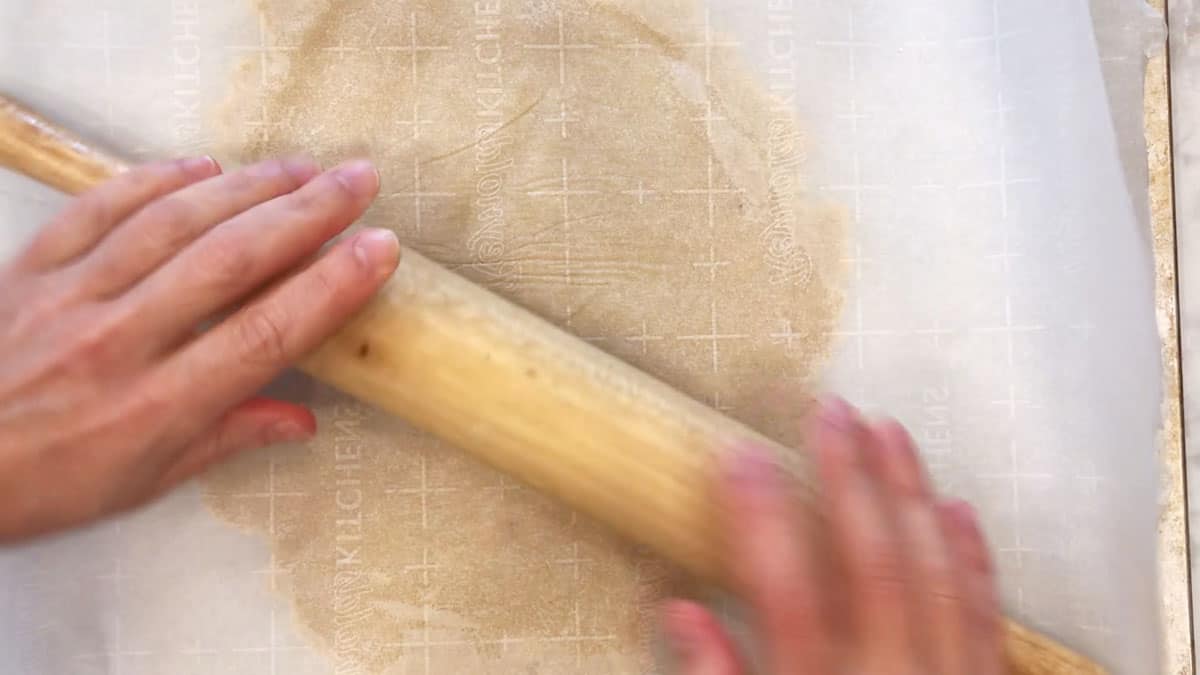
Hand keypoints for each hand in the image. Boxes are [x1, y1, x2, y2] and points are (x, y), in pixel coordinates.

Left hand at [0, 156, 398, 539]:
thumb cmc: (42, 484)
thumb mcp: (143, 482)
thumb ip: (227, 439)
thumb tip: (304, 420)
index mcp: (158, 407)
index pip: (267, 334)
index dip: (331, 286)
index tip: (379, 250)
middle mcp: (120, 342)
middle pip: (231, 261)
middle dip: (306, 213)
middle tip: (359, 179)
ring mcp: (72, 297)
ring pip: (174, 223)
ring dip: (247, 187)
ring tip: (301, 167)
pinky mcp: (31, 267)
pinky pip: (99, 207)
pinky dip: (155, 179)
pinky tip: (202, 164)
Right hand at [662, 398, 1002, 673]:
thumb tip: (679, 612)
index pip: (783, 591)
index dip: (759, 516)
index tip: (738, 454)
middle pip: (872, 562)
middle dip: (849, 478)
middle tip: (829, 411)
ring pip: (936, 573)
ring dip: (913, 495)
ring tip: (891, 432)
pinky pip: (987, 616)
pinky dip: (974, 557)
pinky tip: (958, 508)